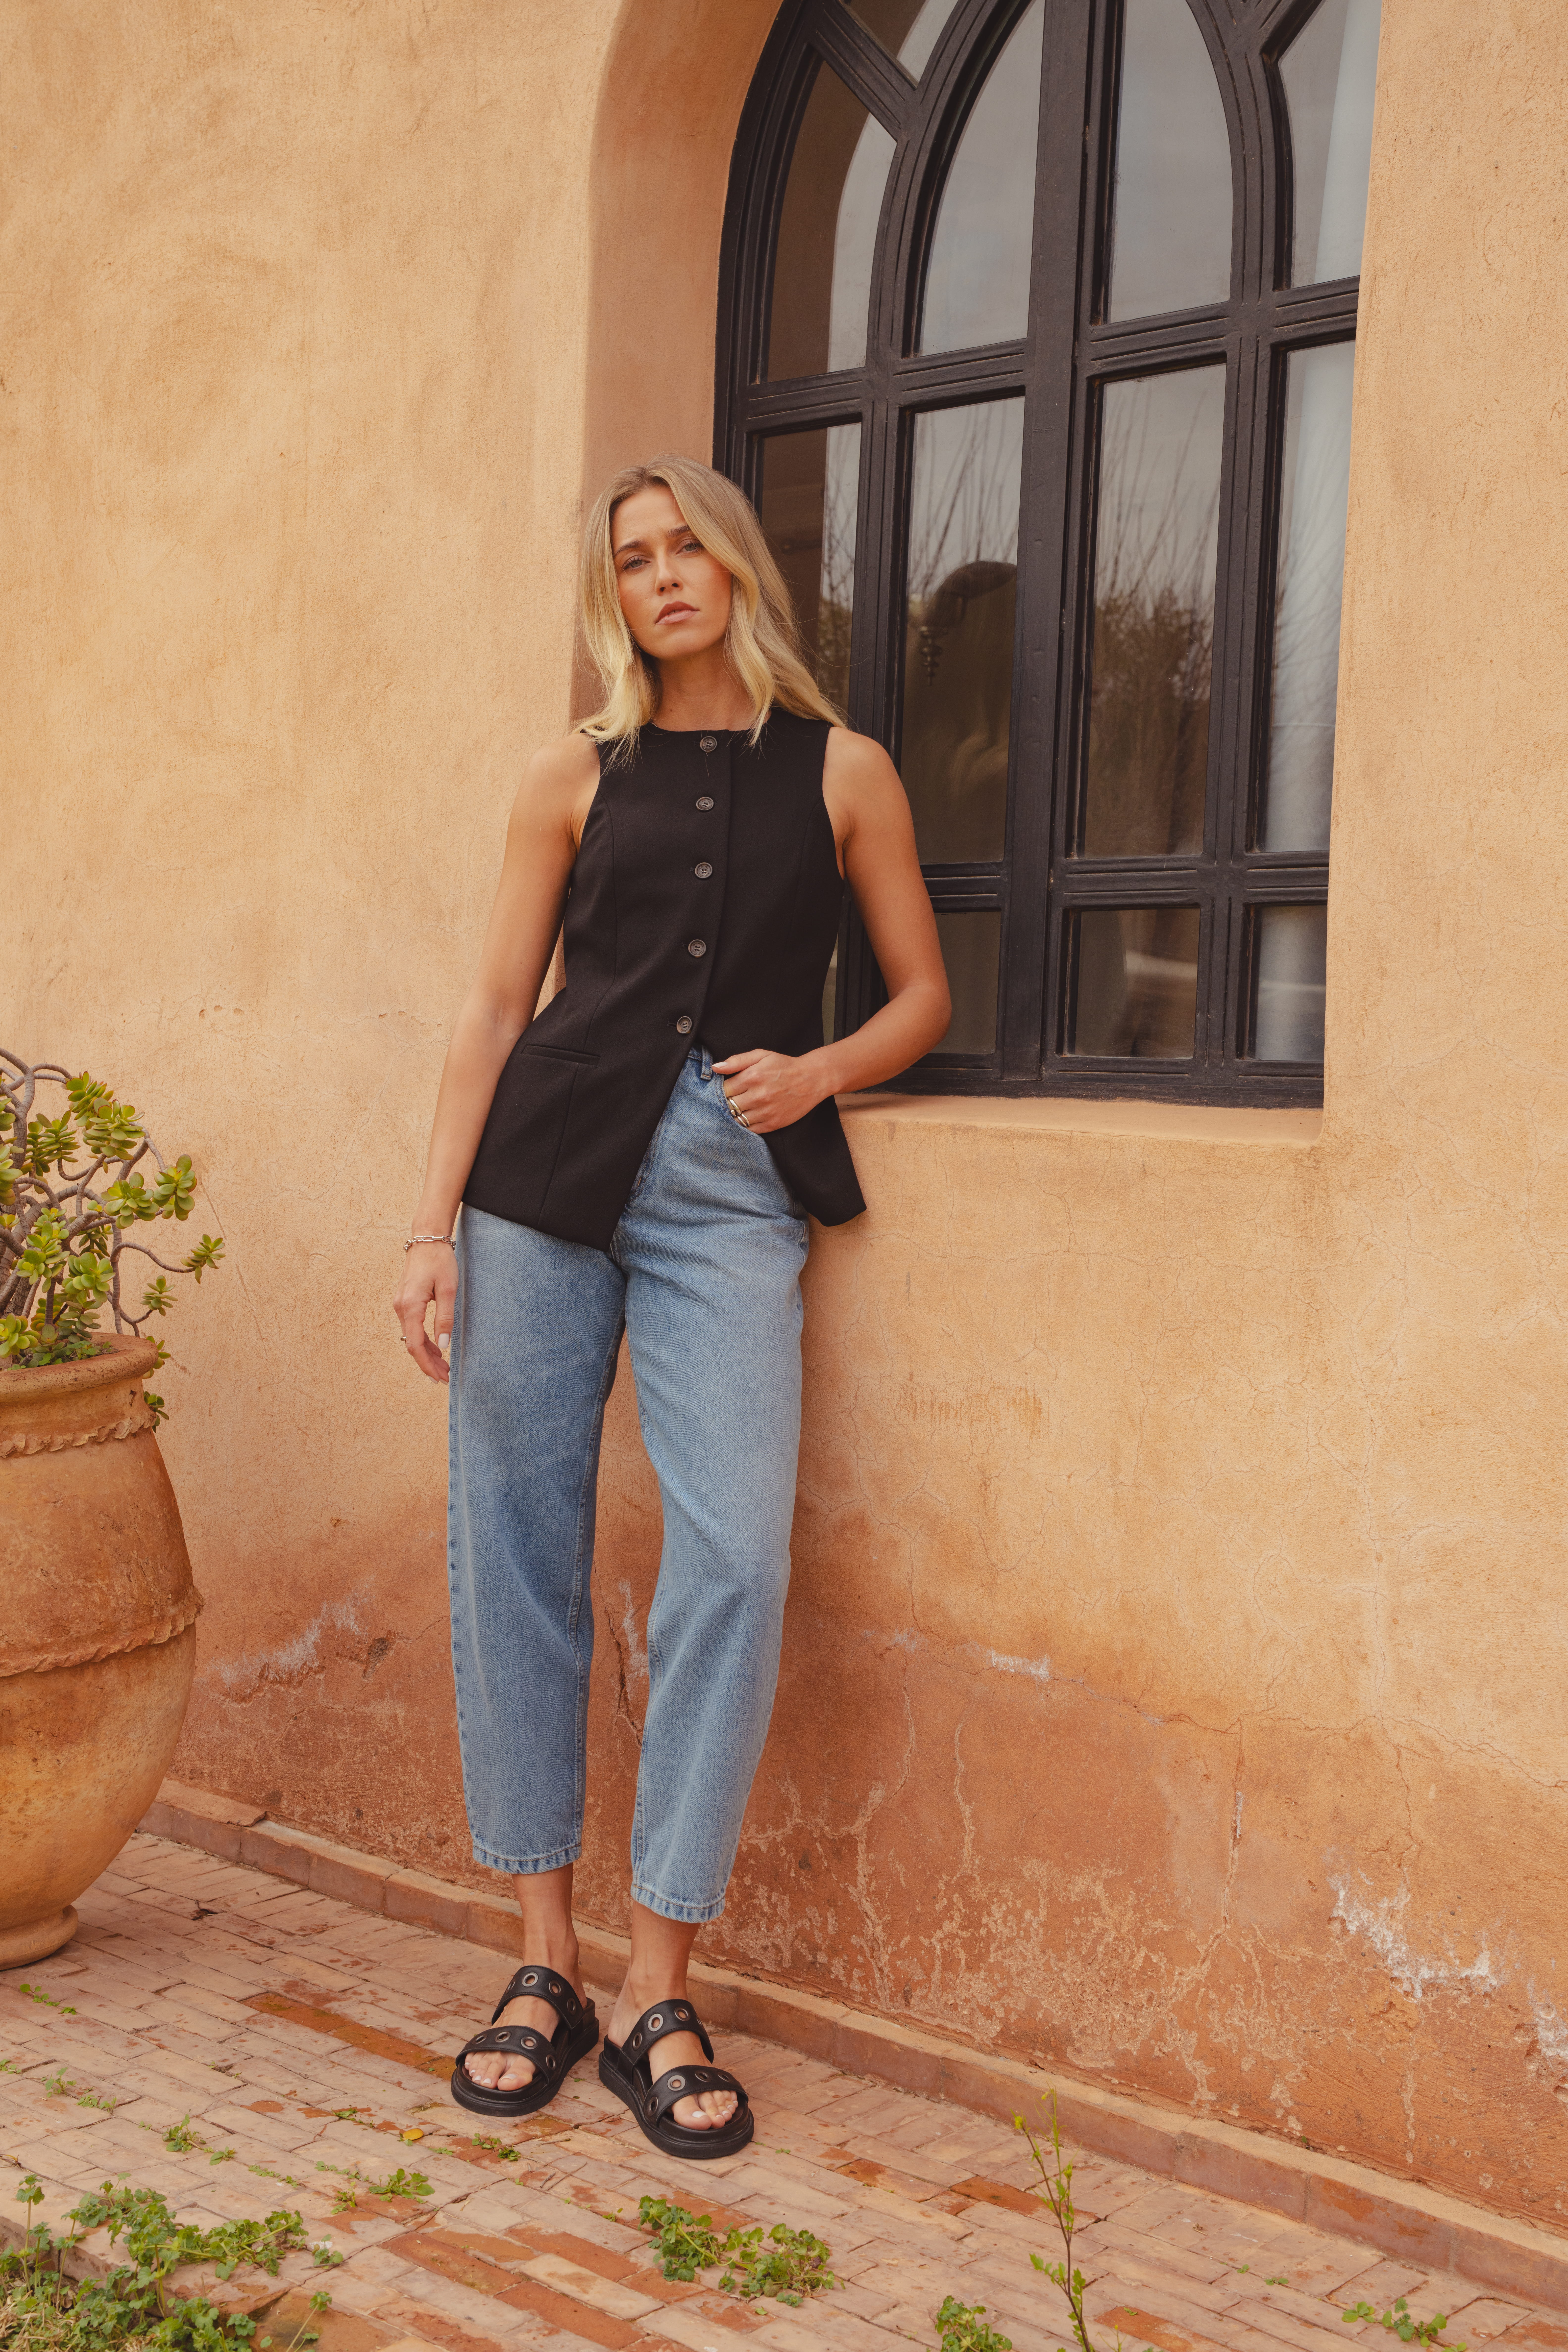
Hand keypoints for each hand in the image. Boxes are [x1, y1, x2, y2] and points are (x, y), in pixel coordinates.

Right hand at [393, 1242, 456, 1382]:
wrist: (427, 1239)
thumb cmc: (439, 1261)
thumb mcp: (447, 1289)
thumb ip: (445, 1318)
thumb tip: (443, 1345)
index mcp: (410, 1306)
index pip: (416, 1345)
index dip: (427, 1364)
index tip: (440, 1378)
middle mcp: (401, 1308)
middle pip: (412, 1345)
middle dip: (428, 1363)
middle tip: (445, 1377)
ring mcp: (401, 1305)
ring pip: (412, 1338)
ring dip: (426, 1353)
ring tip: (444, 1367)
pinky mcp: (405, 1302)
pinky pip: (412, 1328)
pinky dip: (423, 1340)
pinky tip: (436, 1348)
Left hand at [711, 1048, 829, 1134]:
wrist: (812, 1079)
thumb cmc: (784, 1066)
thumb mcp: (761, 1055)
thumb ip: (736, 1061)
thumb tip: (715, 1068)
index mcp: (753, 1076)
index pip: (723, 1090)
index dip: (720, 1090)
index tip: (726, 1089)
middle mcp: (758, 1096)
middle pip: (728, 1106)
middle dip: (726, 1103)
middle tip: (730, 1099)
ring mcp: (766, 1112)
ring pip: (737, 1119)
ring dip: (734, 1115)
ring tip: (740, 1107)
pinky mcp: (772, 1124)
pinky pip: (750, 1130)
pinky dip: (746, 1125)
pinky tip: (749, 1116)